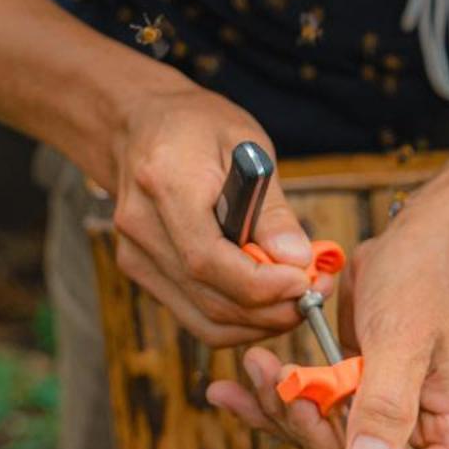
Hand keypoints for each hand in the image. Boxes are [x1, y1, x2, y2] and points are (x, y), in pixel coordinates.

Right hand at [108, 86, 333, 345]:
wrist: (141, 125)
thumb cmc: (199, 128)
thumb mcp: (248, 146)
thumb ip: (272, 209)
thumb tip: (297, 260)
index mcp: (165, 181)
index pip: (208, 259)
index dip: (261, 285)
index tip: (304, 282)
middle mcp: (141, 224)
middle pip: (210, 298)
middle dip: (271, 310)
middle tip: (313, 296)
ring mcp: (135, 254)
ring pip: (206, 320)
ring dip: (259, 323)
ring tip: (296, 300)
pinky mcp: (141, 273)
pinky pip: (196, 318)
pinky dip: (238, 322)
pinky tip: (266, 304)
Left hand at [205, 200, 448, 448]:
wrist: (421, 235)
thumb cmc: (426, 278)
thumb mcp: (404, 339)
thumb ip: (386, 404)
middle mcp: (422, 425)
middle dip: (313, 433)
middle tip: (280, 387)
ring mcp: (387, 410)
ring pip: (330, 439)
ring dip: (286, 410)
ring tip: (254, 371)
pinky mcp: (358, 390)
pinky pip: (315, 409)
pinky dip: (276, 399)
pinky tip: (237, 387)